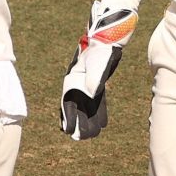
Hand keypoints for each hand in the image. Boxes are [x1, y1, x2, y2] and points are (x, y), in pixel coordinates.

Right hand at [59, 3, 137, 139]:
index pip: (68, 102)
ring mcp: (86, 84)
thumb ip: (94, 78)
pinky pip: (96, 102)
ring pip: (85, 106)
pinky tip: (101, 124)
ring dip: (86, 120)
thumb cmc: (101, 49)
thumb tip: (93, 93)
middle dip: (77, 122)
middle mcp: (77, 83)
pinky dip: (97, 113)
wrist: (108, 37)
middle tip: (78, 138)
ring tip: (88, 135)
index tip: (67, 131)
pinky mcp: (97, 83)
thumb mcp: (97, 63)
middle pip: (76, 107)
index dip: (67, 117)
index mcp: (72, 79)